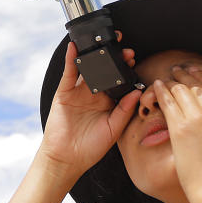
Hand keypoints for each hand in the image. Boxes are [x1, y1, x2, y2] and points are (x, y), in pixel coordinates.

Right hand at [39, 39, 141, 181]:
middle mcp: (94, 95)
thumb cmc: (90, 149)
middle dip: (115, 59)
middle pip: (105, 71)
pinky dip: (71, 59)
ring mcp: (78, 92)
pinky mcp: (64, 93)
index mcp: (108, 103)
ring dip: (96, 55)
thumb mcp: (113, 130)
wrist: (67, 159)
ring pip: (88, 68)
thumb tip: (137, 92)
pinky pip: (69, 73)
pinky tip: (75, 47)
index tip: (135, 60)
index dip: (126, 70)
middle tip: (126, 50)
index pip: (118, 81)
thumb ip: (124, 110)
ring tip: (107, 43)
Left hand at [153, 66, 201, 202]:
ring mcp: (197, 118)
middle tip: (177, 71)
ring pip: (181, 90)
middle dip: (185, 75)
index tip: (194, 72)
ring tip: (166, 78)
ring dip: (172, 82)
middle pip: (196, 86)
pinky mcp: (179, 128)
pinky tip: (156, 86)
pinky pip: (168, 101)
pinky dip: (161, 91)